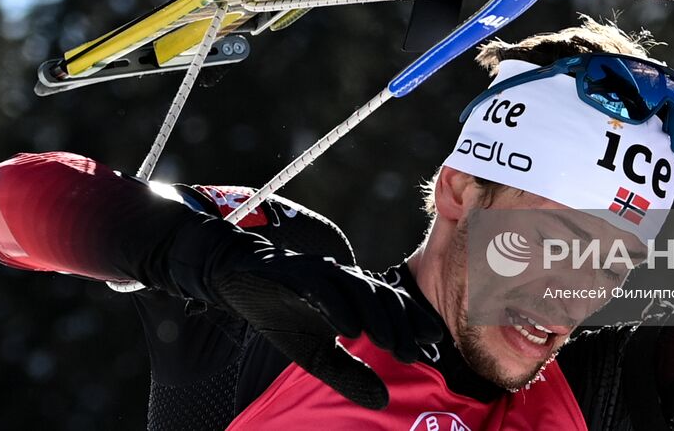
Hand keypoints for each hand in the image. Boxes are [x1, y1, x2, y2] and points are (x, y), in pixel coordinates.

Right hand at [205, 227, 441, 409]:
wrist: (241, 281)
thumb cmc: (284, 315)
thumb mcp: (317, 356)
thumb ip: (349, 374)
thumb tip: (383, 400)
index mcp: (354, 297)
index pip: (391, 309)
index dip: (412, 327)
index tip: (432, 350)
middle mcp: (346, 281)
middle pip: (383, 299)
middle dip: (402, 327)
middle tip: (415, 354)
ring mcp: (324, 274)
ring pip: (359, 291)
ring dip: (377, 317)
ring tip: (389, 343)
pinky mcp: (299, 274)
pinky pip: (324, 290)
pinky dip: (338, 308)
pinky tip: (349, 329)